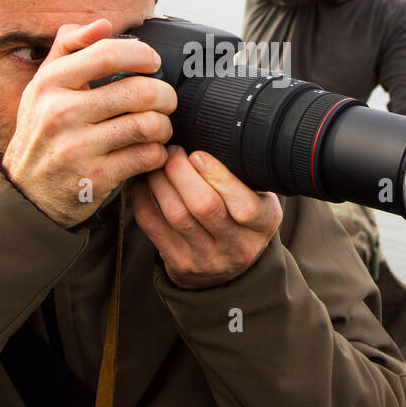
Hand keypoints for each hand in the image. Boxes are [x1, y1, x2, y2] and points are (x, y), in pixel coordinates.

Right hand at [1, 19, 176, 226]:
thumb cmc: (41, 132)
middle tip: (166, 101)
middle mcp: (61, 113)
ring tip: (159, 127)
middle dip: (165, 95)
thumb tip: (102, 24)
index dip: (141, 54)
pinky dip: (158, 153)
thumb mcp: (42, 86)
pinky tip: (151, 152)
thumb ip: (68, 48)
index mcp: (50, 83)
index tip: (152, 62)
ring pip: (148, 125)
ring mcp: (78, 147)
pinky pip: (147, 156)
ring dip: (164, 126)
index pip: (107, 54)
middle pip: (138, 92)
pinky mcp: (96, 177)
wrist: (25, 192)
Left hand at [128, 146, 282, 289]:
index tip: (198, 154)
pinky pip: (152, 226)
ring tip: (156, 161)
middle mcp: (238, 246)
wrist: (228, 271)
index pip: (244, 205)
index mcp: (263, 225)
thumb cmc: (242, 219)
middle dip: (181, 172)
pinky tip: (143, 180)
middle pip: (204, 207)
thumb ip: (243, 175)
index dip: (218, 176)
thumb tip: (209, 135)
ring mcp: (207, 259)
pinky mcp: (179, 264)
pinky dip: (142, 197)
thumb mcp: (259, 198)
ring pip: (176, 215)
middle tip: (172, 151)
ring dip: (160, 181)